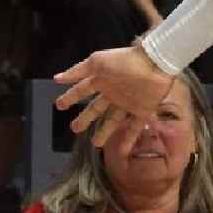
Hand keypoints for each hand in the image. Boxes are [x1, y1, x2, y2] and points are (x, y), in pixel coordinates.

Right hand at [54, 46, 173, 146]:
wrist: (155, 63)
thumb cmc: (125, 60)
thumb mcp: (98, 62)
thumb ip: (78, 71)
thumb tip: (57, 78)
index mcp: (103, 79)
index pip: (82, 90)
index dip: (70, 97)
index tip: (59, 106)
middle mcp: (114, 92)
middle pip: (96, 108)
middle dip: (85, 118)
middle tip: (75, 129)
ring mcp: (129, 102)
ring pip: (113, 120)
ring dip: (104, 132)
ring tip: (95, 144)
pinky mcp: (143, 110)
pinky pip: (135, 127)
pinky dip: (128, 140)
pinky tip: (122, 152)